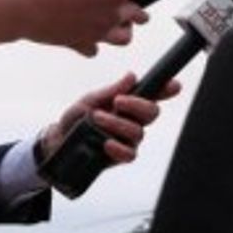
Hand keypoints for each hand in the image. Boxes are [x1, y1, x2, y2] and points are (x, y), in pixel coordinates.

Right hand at [0, 0, 168, 55]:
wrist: (17, 5)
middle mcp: (111, 14)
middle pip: (137, 14)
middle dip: (141, 8)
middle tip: (138, 4)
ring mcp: (96, 31)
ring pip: (123, 37)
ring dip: (125, 28)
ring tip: (119, 21)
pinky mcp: (78, 43)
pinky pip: (94, 48)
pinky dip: (95, 43)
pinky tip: (90, 36)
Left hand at [41, 73, 180, 163]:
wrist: (59, 140)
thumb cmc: (78, 117)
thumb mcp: (91, 99)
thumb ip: (111, 90)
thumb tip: (131, 76)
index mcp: (130, 103)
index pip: (154, 95)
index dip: (167, 90)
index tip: (174, 86)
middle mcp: (135, 120)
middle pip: (153, 112)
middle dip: (137, 105)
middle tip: (118, 101)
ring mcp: (130, 139)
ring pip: (138, 132)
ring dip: (118, 123)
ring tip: (97, 118)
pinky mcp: (122, 155)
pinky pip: (130, 153)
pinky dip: (118, 147)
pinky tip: (106, 143)